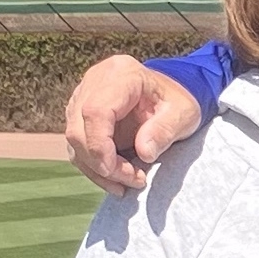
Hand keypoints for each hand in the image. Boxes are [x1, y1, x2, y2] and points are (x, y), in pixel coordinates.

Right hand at [66, 54, 204, 195]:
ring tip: (127, 182)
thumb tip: (144, 153)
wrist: (169, 95)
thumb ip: (164, 131)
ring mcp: (83, 96)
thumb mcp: (183, 114)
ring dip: (95, 168)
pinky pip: (76, 145)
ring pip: (74, 140)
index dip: (99, 146)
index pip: (95, 111)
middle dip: (100, 163)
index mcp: (121, 75)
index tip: (116, 170)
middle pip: (79, 128)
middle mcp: (95, 81)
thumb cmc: (176, 102)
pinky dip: (92, 166)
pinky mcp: (79, 113)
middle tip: (133, 180)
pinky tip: (115, 179)